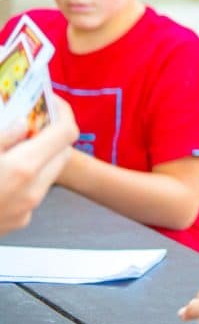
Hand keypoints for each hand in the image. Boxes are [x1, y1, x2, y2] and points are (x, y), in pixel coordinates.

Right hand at [0, 97, 76, 234]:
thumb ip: (3, 135)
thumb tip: (23, 124)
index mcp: (22, 168)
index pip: (66, 132)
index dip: (62, 112)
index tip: (49, 101)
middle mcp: (32, 191)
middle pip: (62, 153)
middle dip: (52, 134)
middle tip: (31, 119)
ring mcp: (27, 210)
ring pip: (48, 173)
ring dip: (38, 156)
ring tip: (13, 144)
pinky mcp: (18, 222)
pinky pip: (32, 192)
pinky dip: (25, 177)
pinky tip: (1, 171)